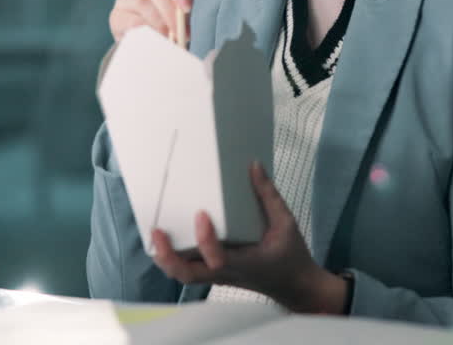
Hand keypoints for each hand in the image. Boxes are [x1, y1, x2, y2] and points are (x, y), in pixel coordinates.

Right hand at [109, 0, 198, 42]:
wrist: (151, 51)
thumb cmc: (169, 26)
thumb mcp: (182, 12)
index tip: (187, 7)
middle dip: (170, 10)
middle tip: (179, 31)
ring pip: (142, 2)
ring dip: (159, 22)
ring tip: (168, 38)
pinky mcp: (116, 17)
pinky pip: (131, 21)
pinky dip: (146, 31)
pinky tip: (154, 40)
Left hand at [149, 161, 348, 313]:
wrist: (295, 285)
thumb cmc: (291, 255)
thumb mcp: (286, 222)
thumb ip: (268, 195)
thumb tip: (253, 167)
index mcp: (245, 263)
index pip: (217, 259)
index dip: (205, 240)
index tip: (201, 214)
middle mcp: (226, 273)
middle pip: (187, 274)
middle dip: (168, 255)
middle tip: (157, 230)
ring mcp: (218, 277)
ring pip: (183, 275)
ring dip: (166, 258)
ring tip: (156, 233)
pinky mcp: (215, 274)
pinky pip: (188, 270)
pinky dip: (174, 258)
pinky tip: (167, 238)